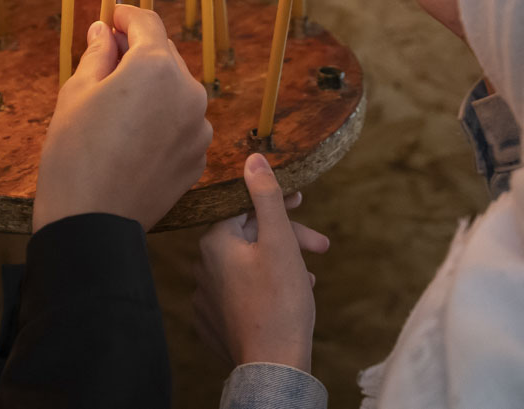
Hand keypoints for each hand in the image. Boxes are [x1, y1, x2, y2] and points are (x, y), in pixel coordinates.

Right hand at [33, 6, 212, 231]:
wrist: (92, 223)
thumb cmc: (74, 153)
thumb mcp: (76, 93)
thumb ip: (98, 55)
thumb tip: (104, 31)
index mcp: (156, 67)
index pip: (147, 23)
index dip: (127, 16)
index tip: (111, 16)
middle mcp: (188, 92)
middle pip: (165, 56)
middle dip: (139, 53)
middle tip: (106, 61)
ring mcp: (198, 127)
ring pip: (176, 91)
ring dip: (154, 88)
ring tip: (119, 107)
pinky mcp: (198, 157)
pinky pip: (182, 124)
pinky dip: (163, 120)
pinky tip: (135, 136)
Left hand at [193, 154, 329, 371]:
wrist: (273, 365)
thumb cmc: (280, 301)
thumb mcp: (279, 241)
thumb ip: (266, 196)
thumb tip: (252, 158)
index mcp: (214, 242)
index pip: (244, 208)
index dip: (276, 202)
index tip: (301, 201)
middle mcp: (202, 266)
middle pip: (249, 237)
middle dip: (288, 237)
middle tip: (321, 245)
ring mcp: (206, 296)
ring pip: (248, 265)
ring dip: (282, 262)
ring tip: (309, 275)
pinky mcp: (215, 320)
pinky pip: (242, 291)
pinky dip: (267, 286)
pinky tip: (291, 293)